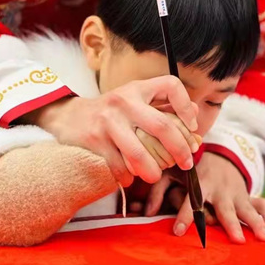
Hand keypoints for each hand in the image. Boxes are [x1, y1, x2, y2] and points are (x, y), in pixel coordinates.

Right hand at [20, 77, 198, 186]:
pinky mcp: (94, 140)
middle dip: (179, 149)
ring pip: (139, 152)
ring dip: (153, 170)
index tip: (193, 126)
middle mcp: (124, 101)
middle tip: (186, 163)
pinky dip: (127, 176)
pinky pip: (118, 165)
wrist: (69, 116)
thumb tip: (194, 114)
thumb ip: (163, 105)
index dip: (187, 105)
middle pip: (161, 125)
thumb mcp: (136, 99)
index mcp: (138, 89)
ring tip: (156, 176)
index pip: (171, 86)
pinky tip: (129, 178)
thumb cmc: (112, 110)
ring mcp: (108, 120)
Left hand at [144, 151, 264, 242]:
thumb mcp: (172, 172)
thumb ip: (158, 190)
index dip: (184, 215)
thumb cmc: (191, 168)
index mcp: (200, 182)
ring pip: (246, 208)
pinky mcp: (247, 194)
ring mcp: (236, 191)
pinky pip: (261, 204)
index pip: (191, 201)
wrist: (217, 153)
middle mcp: (220, 188)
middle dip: (231, 224)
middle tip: (237, 240)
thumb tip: (145, 211)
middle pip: (225, 208)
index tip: (177, 232)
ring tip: (264, 237)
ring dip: (255, 222)